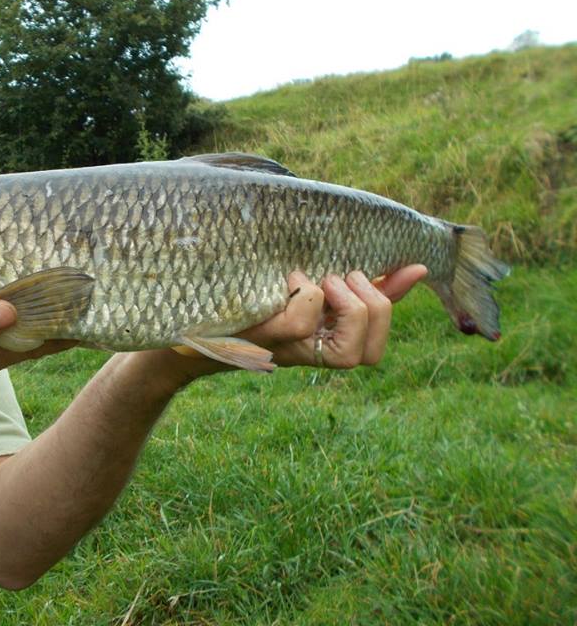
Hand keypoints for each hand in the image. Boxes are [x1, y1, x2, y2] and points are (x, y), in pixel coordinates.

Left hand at [240, 265, 427, 367]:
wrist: (209, 311)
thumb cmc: (267, 296)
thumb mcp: (317, 288)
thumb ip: (367, 284)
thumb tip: (417, 269)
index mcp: (330, 343)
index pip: (376, 350)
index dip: (390, 309)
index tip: (384, 270)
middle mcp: (313, 358)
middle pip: (370, 356)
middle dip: (369, 306)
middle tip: (339, 278)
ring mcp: (292, 353)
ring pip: (347, 353)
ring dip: (343, 303)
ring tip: (320, 280)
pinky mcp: (268, 340)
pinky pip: (302, 323)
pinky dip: (305, 294)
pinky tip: (289, 280)